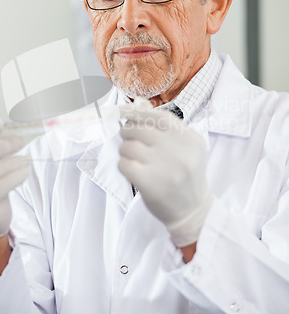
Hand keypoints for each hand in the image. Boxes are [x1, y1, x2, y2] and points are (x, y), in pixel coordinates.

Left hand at [118, 100, 212, 246]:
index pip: (158, 116)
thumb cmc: (184, 175)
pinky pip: (123, 163)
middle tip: (131, 141)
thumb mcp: (182, 148)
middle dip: (128, 132)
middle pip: (139, 128)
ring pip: (128, 145)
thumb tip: (138, 102)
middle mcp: (179, 150)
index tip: (121, 110)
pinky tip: (134, 171)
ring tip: (135, 159)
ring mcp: (164, 167)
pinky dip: (124, 165)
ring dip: (125, 151)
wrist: (192, 211)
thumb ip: (161, 125)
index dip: (136, 111)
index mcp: (190, 138)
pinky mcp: (149, 182)